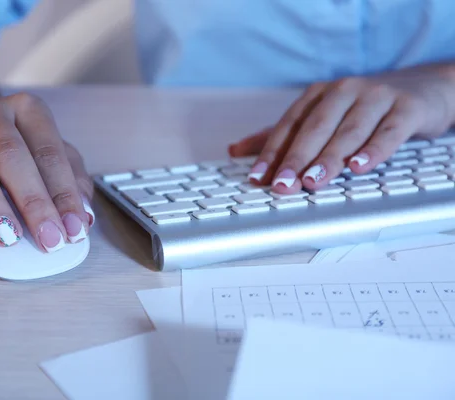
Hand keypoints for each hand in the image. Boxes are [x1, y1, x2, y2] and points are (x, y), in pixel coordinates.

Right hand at [0, 93, 93, 251]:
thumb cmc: (22, 146)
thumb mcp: (54, 156)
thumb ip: (73, 183)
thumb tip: (82, 219)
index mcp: (30, 110)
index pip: (50, 154)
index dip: (64, 194)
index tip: (74, 228)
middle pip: (12, 155)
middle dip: (33, 202)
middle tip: (48, 239)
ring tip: (9, 236)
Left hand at [229, 66, 454, 192]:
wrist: (423, 89)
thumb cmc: (363, 109)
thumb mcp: (321, 117)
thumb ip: (280, 136)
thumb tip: (235, 150)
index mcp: (318, 94)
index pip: (289, 125)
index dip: (271, 152)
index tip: (258, 178)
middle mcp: (344, 91)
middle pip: (315, 128)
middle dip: (296, 159)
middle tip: (282, 185)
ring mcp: (376, 97)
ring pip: (348, 132)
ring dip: (329, 159)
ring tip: (313, 181)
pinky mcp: (406, 108)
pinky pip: (388, 133)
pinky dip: (373, 151)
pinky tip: (359, 168)